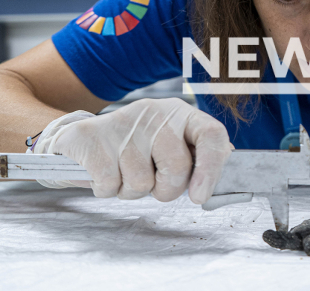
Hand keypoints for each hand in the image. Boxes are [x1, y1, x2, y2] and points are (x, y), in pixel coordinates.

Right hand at [34, 98, 232, 203]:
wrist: (82, 138)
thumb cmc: (136, 147)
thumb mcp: (171, 142)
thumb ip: (198, 152)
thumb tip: (227, 160)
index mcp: (181, 113)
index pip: (211, 135)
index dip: (211, 169)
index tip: (200, 196)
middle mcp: (156, 112)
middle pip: (177, 168)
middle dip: (166, 189)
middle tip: (152, 182)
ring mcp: (124, 123)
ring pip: (141, 182)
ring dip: (132, 190)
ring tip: (124, 172)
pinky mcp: (93, 137)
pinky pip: (111, 185)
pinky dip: (108, 189)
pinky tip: (105, 172)